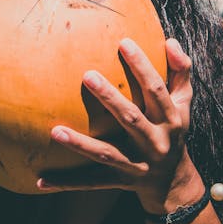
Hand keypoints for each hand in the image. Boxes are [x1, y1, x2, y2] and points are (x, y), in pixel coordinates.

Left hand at [36, 37, 201, 212]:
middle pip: (131, 119)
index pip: (156, 90)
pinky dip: (66, 183)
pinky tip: (39, 180)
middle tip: (87, 75)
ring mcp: (136, 165)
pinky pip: (90, 182)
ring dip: (81, 145)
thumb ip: (180, 71)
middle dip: (110, 99)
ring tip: (55, 130)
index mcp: (170, 120)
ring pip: (107, 154)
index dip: (142, 66)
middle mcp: (155, 143)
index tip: (123, 42)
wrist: (174, 182)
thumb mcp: (183, 103)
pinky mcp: (119, 181)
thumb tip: (169, 40)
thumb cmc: (172, 129)